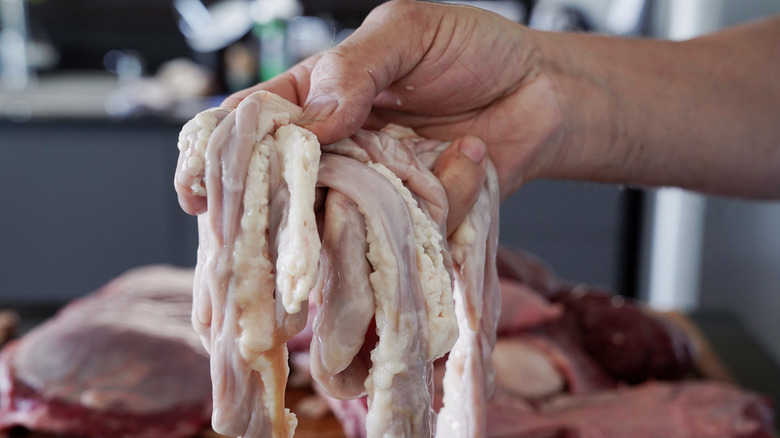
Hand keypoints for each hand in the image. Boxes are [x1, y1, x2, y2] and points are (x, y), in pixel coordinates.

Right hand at [224, 0, 564, 228]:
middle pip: (284, 193)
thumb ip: (357, 66)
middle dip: (271, 214)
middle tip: (271, 226)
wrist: (542, 88)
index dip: (220, 158)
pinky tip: (469, 156)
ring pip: (338, 226)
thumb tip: (314, 118)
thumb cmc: (473, 50)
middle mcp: (340, 153)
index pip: (256, 129)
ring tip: (380, 190)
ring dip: (349, 222)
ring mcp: (377, 190)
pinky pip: (411, 230)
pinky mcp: (420, 218)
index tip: (195, 190)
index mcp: (320, 101)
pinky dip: (444, 197)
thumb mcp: (409, 31)